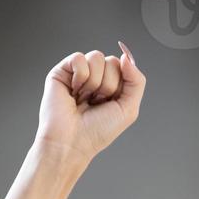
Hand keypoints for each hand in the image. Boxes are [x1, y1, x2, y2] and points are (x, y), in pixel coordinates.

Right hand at [37, 41, 145, 166]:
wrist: (71, 141)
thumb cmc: (97, 131)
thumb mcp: (129, 109)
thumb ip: (136, 81)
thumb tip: (126, 56)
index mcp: (112, 86)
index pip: (124, 66)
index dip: (121, 85)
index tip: (111, 102)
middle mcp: (96, 78)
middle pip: (112, 61)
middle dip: (108, 85)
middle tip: (95, 102)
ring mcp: (78, 73)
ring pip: (97, 57)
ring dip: (94, 82)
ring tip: (84, 98)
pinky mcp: (62, 71)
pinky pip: (79, 58)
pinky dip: (79, 76)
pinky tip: (74, 91)